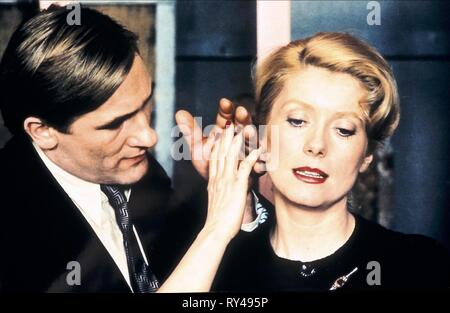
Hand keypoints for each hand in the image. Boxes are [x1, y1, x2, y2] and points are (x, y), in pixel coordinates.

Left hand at [175, 98, 255, 178]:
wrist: (219, 187)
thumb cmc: (210, 163)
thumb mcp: (198, 148)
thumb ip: (190, 132)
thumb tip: (178, 113)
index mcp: (225, 130)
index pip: (226, 116)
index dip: (226, 109)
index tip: (224, 103)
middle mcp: (239, 136)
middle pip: (243, 124)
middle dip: (243, 118)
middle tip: (242, 112)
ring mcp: (249, 150)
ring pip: (253, 141)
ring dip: (251, 136)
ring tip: (249, 132)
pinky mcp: (256, 165)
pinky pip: (260, 161)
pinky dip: (260, 160)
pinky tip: (259, 156)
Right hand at [204, 123, 261, 239]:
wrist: (216, 230)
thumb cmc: (217, 220)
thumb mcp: (215, 201)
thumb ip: (218, 191)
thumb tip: (218, 188)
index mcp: (213, 181)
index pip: (214, 158)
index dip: (217, 144)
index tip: (219, 133)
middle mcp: (218, 178)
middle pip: (221, 152)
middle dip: (225, 137)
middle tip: (229, 123)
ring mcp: (227, 181)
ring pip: (231, 156)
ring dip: (237, 141)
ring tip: (242, 128)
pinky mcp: (237, 186)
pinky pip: (244, 168)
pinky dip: (251, 158)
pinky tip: (257, 150)